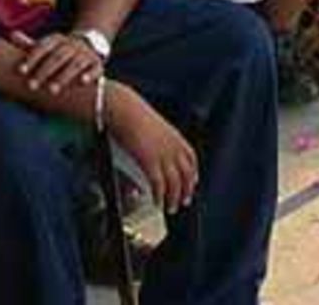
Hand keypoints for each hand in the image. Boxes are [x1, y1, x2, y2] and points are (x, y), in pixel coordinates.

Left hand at [10, 31, 103, 94]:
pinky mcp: (97, 63)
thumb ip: (30, 45)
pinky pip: (96, 67)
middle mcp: (72, 45)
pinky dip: (91, 74)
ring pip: (76, 63)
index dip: (32, 58)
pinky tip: (83, 82)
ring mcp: (86, 53)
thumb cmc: (61, 51)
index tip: (20, 71)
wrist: (91, 44)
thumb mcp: (48, 46)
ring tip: (52, 91)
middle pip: (58, 56)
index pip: (44, 46)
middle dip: (44, 71)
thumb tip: (12, 34)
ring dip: (64, 76)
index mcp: (58, 40)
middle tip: (31, 86)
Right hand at [105, 82, 198, 215]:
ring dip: (174, 197)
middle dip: (187, 189)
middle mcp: (172, 145)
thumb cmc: (133, 116)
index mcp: (175, 136)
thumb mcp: (152, 129)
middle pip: (186, 172)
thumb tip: (154, 155)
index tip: (193, 182)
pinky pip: (158, 183)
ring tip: (170, 207)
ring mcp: (162, 153)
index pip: (191, 157)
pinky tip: (158, 202)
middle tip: (184, 201)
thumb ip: (157, 143)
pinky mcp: (149, 161)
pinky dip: (160, 195)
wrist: (124, 109)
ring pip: (175, 181)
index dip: (193, 172)